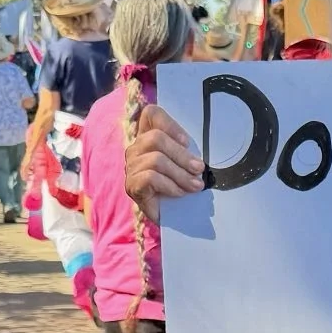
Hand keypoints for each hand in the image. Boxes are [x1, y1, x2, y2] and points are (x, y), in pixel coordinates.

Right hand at [125, 102, 203, 222]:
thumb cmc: (181, 186)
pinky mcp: (132, 185)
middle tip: (199, 170)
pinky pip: (150, 177)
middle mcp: (136, 149)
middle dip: (182, 155)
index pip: (151, 114)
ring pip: (156, 159)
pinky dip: (170, 185)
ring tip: (195, 186)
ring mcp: (131, 167)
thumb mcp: (187, 164)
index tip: (187, 142)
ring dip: (180, 174)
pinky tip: (179, 193)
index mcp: (149, 137)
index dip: (170, 124)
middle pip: (156, 138)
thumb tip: (200, 154)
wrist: (173, 218)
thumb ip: (189, 151)